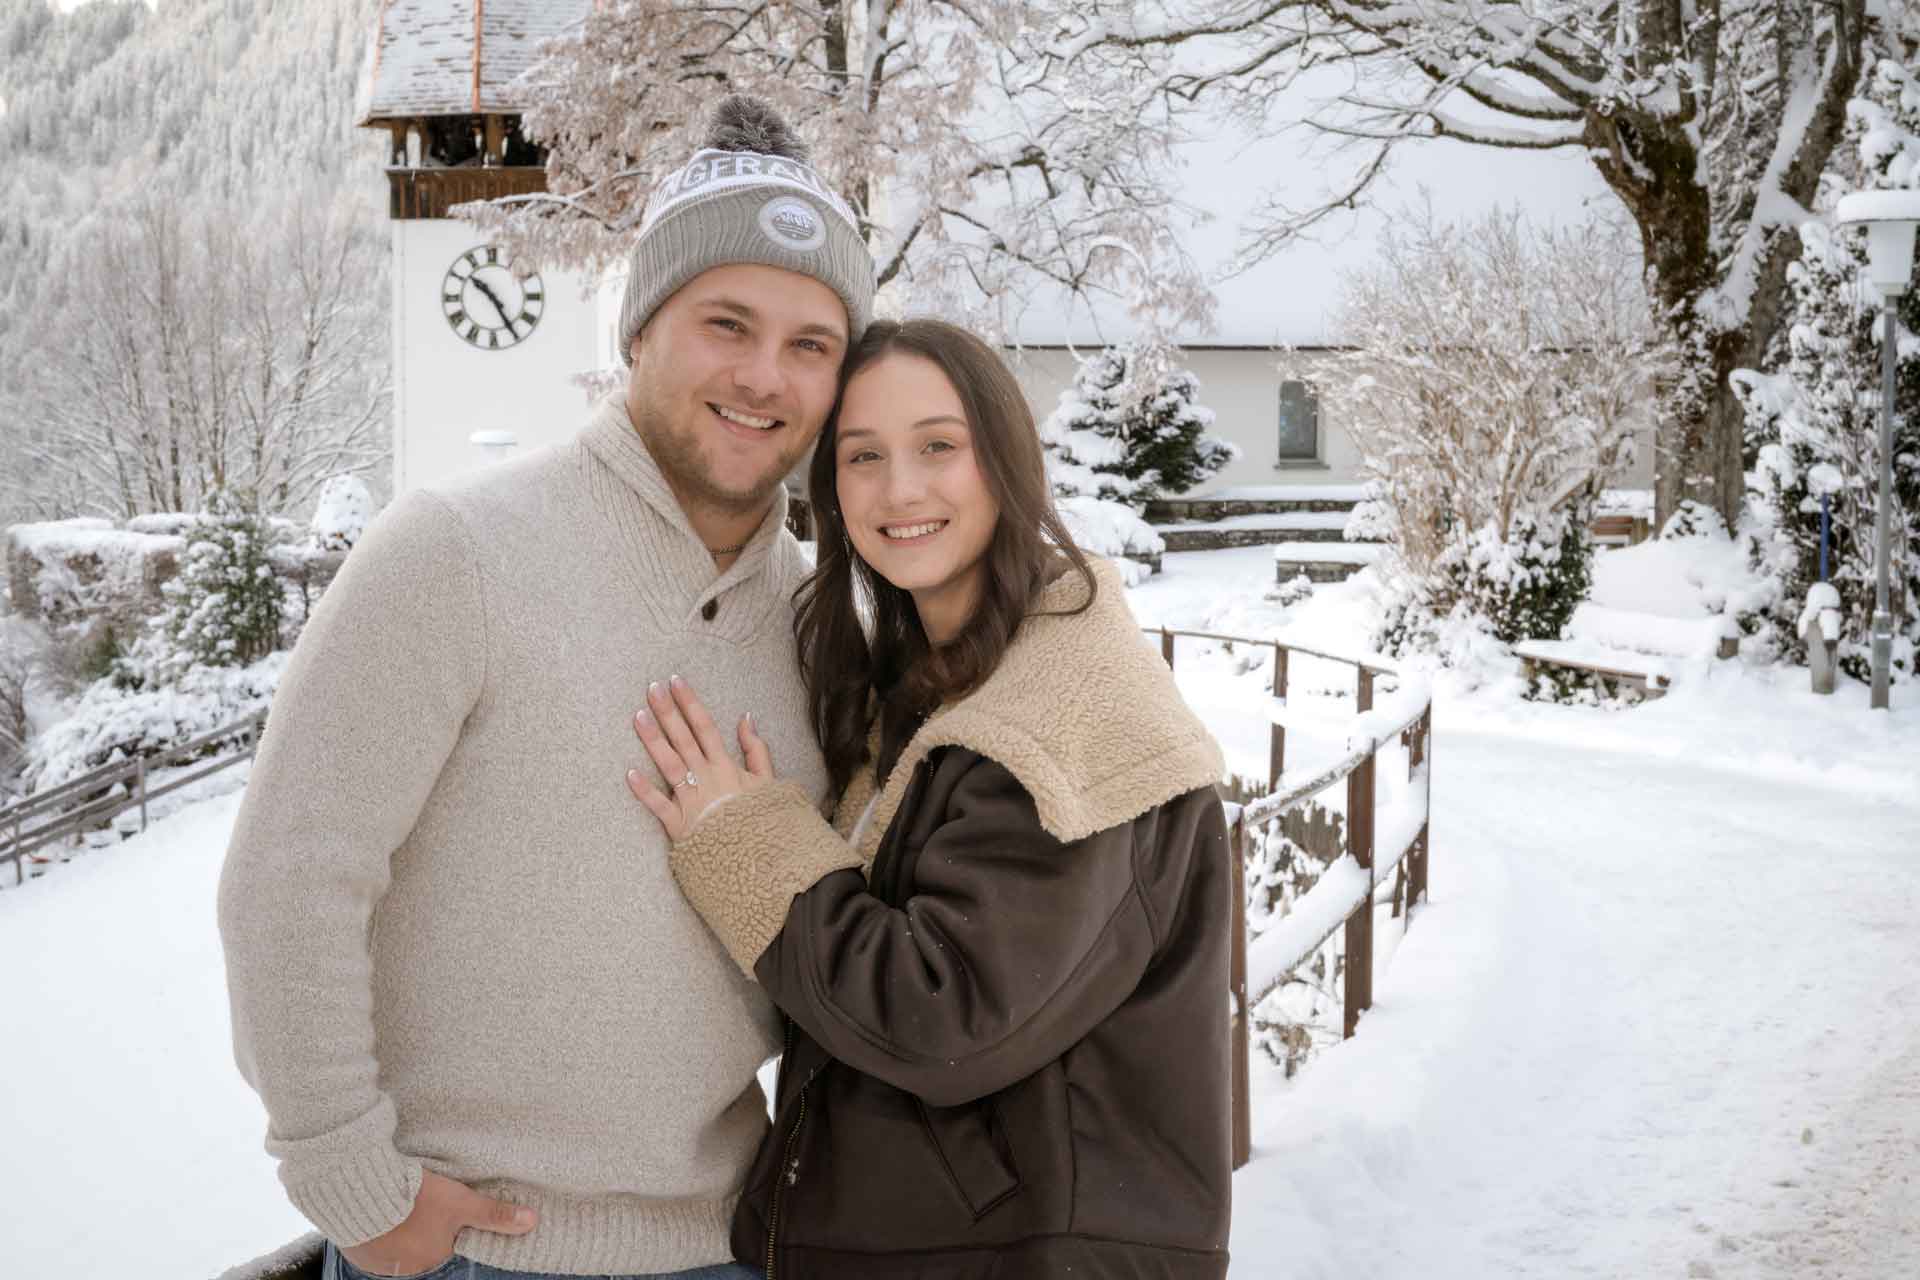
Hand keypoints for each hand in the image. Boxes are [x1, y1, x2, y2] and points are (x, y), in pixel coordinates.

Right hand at [339, 1170, 535, 1275]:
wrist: (360, 1190)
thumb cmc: (415, 1199)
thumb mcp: (461, 1203)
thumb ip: (493, 1215)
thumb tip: (531, 1223)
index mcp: (431, 1258)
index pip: (446, 1242)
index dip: (446, 1223)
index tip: (442, 1207)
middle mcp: (405, 1266)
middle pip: (421, 1243)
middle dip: (422, 1225)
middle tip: (419, 1200)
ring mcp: (377, 1261)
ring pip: (396, 1241)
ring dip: (398, 1226)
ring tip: (399, 1201)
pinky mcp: (356, 1249)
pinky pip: (372, 1239)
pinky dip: (377, 1226)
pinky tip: (379, 1208)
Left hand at [627, 676, 774, 839]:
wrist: (758, 859)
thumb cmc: (763, 821)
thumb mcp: (768, 783)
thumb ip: (756, 750)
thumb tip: (747, 718)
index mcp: (726, 767)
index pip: (705, 727)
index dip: (689, 703)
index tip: (676, 681)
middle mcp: (706, 778)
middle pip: (683, 739)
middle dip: (667, 712)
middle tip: (651, 688)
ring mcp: (691, 801)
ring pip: (668, 765)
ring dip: (653, 740)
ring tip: (638, 716)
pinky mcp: (679, 825)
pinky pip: (658, 806)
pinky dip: (644, 790)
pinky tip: (629, 773)